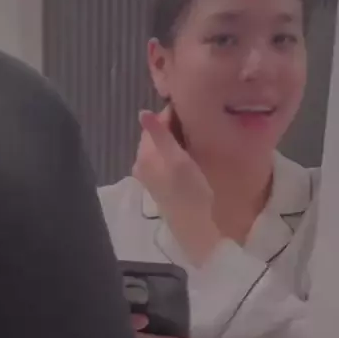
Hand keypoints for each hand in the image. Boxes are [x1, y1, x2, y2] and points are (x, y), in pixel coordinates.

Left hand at [133, 108, 220, 265]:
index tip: (193, 111)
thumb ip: (160, 135)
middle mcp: (140, 164)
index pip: (154, 124)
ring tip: (196, 136)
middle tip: (197, 123)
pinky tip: (189, 154)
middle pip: (156, 136)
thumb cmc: (190, 190)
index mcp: (143, 155)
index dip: (172, 115)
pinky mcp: (158, 184)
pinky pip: (164, 159)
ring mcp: (149, 175)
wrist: (195, 226)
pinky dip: (175, 153)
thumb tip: (142, 111)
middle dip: (174, 127)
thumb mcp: (177, 159)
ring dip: (175, 140)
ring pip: (161, 147)